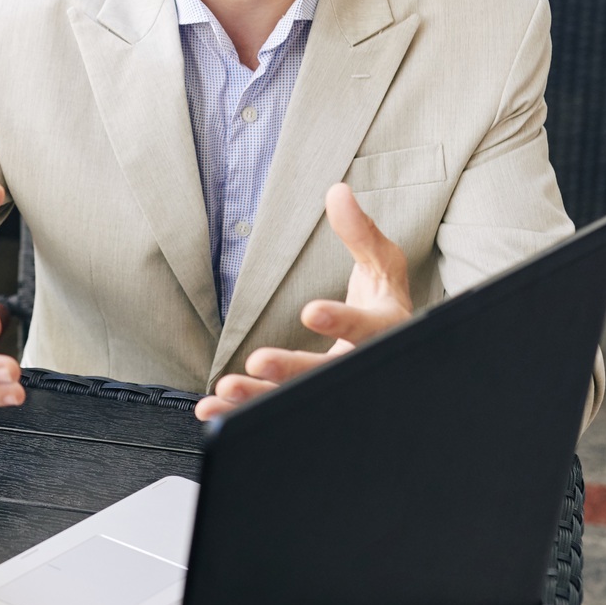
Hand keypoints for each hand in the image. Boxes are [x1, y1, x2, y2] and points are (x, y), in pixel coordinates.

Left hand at [194, 182, 410, 421]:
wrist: (394, 349)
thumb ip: (359, 232)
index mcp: (384, 330)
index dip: (342, 321)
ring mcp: (333, 387)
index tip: (311, 310)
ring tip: (224, 389)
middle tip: (257, 361)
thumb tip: (337, 191)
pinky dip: (242, 413)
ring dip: (258, 398)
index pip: (366, 327)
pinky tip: (211, 408)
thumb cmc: (384, 300)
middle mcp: (359, 365)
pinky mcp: (308, 400)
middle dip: (291, 369)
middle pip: (327, 373)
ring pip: (297, 398)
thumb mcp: (381, 263)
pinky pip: (275, 409)